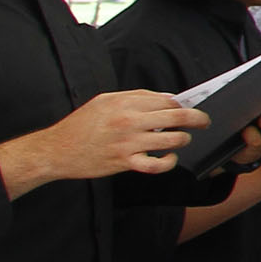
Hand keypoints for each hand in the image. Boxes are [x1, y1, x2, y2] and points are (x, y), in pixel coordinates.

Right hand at [1, 89, 211, 190]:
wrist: (56, 150)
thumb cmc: (80, 125)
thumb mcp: (104, 101)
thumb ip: (134, 97)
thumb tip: (164, 98)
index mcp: (125, 102)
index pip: (167, 100)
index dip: (183, 104)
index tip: (190, 107)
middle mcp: (129, 120)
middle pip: (177, 116)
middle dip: (197, 118)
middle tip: (204, 121)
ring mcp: (129, 142)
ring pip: (173, 139)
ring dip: (184, 140)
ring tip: (183, 139)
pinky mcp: (126, 162)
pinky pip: (157, 164)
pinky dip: (169, 162)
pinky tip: (170, 158)